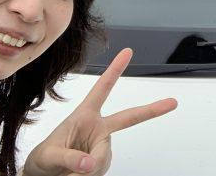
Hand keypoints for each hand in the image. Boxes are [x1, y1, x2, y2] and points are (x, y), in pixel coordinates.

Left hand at [22, 49, 176, 175]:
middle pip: (129, 117)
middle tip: (172, 102)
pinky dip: (89, 175)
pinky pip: (101, 170)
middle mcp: (97, 128)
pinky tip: (78, 174)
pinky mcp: (102, 163)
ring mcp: (101, 147)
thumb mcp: (49, 155)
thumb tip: (91, 163)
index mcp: (84, 115)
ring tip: (69, 171)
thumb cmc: (43, 159)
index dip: (115, 70)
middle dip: (152, 110)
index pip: (102, 89)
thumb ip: (70, 158)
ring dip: (88, 168)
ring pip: (104, 158)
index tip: (128, 52)